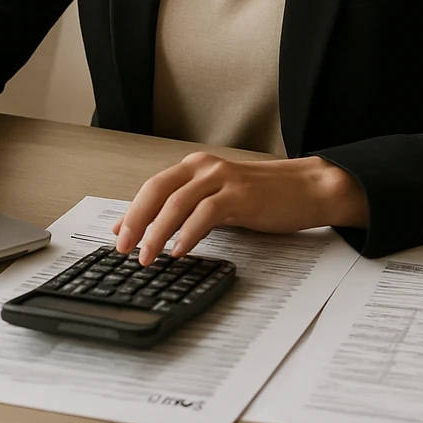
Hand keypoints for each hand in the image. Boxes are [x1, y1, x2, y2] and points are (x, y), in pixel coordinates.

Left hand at [111, 152, 367, 264]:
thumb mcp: (218, 199)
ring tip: (147, 256)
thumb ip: (188, 209)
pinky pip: (205, 213)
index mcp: (195, 167)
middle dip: (135, 221)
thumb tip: (152, 231)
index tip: (116, 236)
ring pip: (177, 202)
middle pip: (156, 190)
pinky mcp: (240, 195)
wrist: (306, 188)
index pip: (152, 187)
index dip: (131, 211)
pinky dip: (188, 233)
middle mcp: (204, 167)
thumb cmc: (263, 196)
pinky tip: (179, 251)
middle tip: (123, 248)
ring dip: (157, 232)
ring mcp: (222, 178)